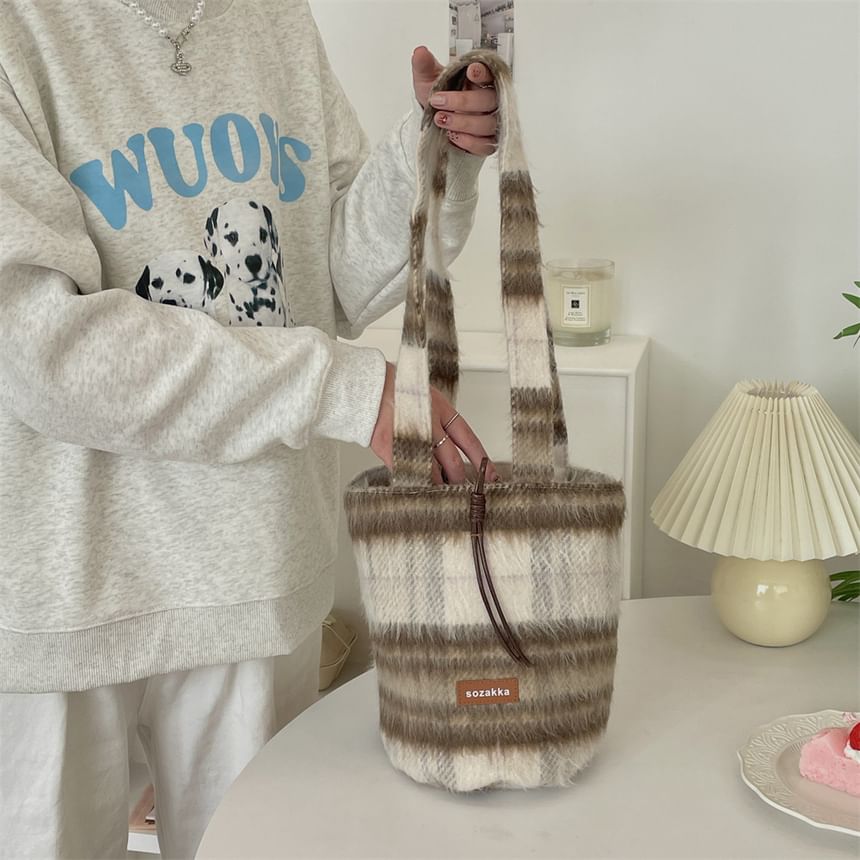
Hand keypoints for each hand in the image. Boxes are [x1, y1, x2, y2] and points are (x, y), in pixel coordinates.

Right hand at [370, 362, 497, 483]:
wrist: (369, 389)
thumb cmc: (400, 394)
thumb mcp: (429, 401)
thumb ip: (443, 424)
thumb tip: (455, 452)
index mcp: (441, 410)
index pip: (468, 439)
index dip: (481, 460)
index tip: (491, 475)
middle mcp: (428, 425)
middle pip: (452, 461)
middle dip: (459, 479)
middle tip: (463, 489)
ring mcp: (410, 439)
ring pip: (431, 472)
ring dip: (438, 483)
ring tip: (440, 489)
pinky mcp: (391, 450)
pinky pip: (409, 472)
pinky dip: (415, 479)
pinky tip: (417, 482)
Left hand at [411, 46, 498, 157]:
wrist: (434, 124)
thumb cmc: (437, 99)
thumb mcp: (427, 81)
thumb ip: (424, 66)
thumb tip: (419, 52)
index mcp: (480, 80)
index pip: (491, 73)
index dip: (484, 72)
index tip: (470, 71)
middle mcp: (490, 100)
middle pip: (490, 100)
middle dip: (463, 101)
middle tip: (437, 101)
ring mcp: (491, 123)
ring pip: (488, 124)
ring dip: (464, 122)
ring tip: (440, 119)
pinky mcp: (488, 143)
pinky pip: (485, 145)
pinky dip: (469, 141)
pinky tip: (452, 136)